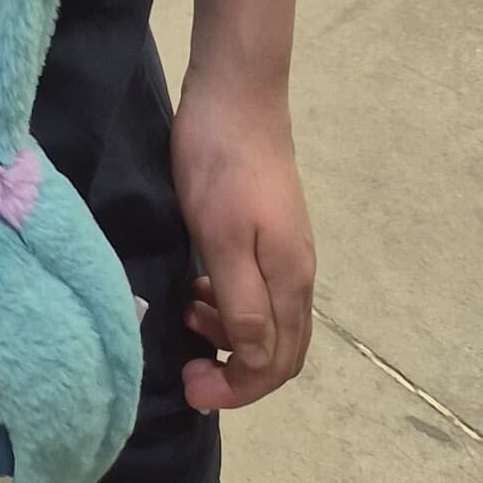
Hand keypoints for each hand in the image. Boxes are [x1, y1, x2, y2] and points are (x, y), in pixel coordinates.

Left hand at [170, 76, 313, 413]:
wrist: (235, 91)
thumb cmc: (221, 164)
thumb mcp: (222, 238)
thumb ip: (242, 304)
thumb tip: (255, 362)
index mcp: (291, 281)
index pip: (277, 363)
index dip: (238, 390)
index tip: (192, 390)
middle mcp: (298, 272)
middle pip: (280, 349)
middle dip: (236, 373)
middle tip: (187, 371)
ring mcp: (285, 249)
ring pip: (268, 320)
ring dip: (228, 336)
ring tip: (184, 319)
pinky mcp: (267, 229)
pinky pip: (256, 290)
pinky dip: (227, 304)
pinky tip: (195, 289)